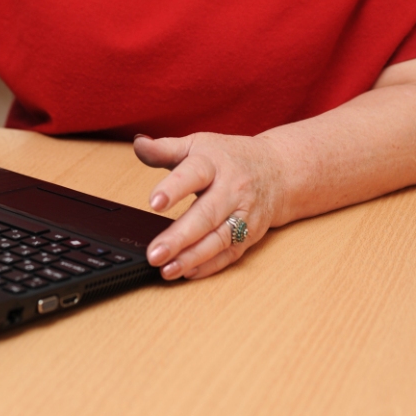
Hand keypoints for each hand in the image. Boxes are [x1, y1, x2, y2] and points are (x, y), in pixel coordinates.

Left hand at [133, 132, 283, 280]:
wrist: (277, 169)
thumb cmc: (229, 157)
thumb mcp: (197, 145)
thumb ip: (165, 148)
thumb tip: (138, 144)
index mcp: (214, 163)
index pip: (193, 174)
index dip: (174, 188)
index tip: (154, 202)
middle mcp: (232, 189)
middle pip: (206, 214)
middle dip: (180, 237)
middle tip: (155, 253)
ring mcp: (244, 214)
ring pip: (219, 239)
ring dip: (192, 257)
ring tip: (166, 269)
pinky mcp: (251, 234)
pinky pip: (230, 253)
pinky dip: (209, 266)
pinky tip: (188, 272)